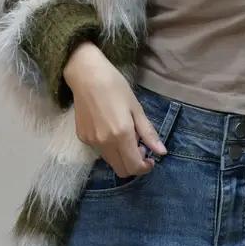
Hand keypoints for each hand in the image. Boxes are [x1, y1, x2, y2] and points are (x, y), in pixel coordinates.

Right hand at [63, 41, 167, 177]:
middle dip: (134, 164)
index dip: (145, 168)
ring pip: (110, 161)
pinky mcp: (82, 137)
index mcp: (121, 135)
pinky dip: (109, 147)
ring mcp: (91, 142)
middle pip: (121, 170)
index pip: (134, 167)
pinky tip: (111, 128)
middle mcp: (105, 143)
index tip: (151, 159)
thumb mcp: (136, 107)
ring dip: (122, 156)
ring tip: (126, 135)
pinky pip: (100, 151)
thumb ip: (148, 132)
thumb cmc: (115, 86)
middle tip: (140, 147)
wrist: (86, 75)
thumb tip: (162, 152)